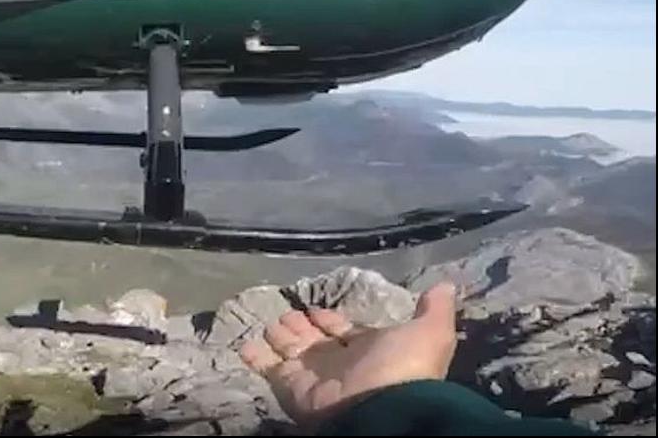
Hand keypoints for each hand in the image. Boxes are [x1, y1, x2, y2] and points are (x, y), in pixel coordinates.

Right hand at [240, 282, 458, 427]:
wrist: (381, 407)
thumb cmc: (403, 367)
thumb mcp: (429, 333)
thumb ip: (435, 309)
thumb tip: (447, 283)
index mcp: (367, 349)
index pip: (343, 331)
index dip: (330, 320)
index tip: (317, 308)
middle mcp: (338, 361)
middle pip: (313, 340)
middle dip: (300, 325)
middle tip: (287, 311)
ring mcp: (313, 374)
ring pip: (290, 350)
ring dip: (279, 335)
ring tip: (269, 322)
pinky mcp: (292, 386)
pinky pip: (269, 369)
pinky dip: (256, 357)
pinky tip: (244, 344)